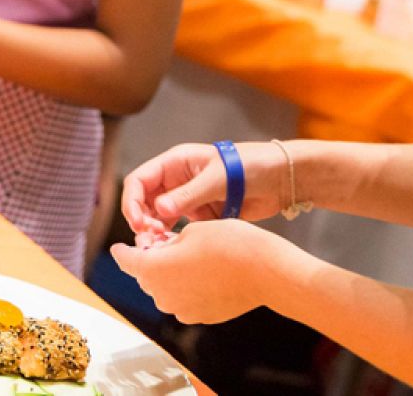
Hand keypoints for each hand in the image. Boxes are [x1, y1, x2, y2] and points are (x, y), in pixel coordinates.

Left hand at [110, 220, 290, 323]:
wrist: (265, 272)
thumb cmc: (229, 244)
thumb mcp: (192, 231)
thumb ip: (168, 244)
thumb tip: (161, 251)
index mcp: (155, 269)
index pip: (127, 261)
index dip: (122, 252)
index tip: (118, 248)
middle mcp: (163, 295)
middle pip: (146, 277)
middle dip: (150, 261)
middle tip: (165, 243)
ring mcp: (182, 310)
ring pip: (165, 290)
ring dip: (169, 276)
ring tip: (188, 257)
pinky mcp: (200, 317)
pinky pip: (184, 301)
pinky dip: (186, 288)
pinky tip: (204, 273)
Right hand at [121, 141, 288, 240]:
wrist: (280, 179)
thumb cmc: (250, 166)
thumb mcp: (218, 179)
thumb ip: (188, 195)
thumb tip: (159, 210)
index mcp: (175, 163)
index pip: (139, 181)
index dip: (132, 201)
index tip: (139, 223)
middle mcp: (176, 181)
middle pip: (143, 201)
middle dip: (141, 220)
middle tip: (149, 240)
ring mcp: (187, 199)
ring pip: (157, 217)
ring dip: (154, 232)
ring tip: (159, 248)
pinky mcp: (199, 214)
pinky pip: (176, 228)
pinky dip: (170, 238)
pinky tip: (173, 248)